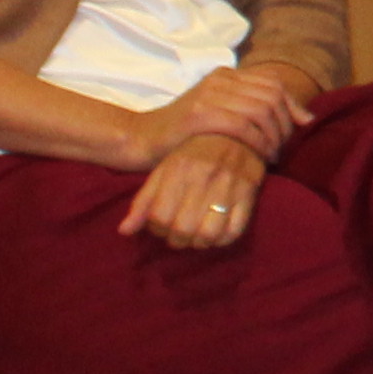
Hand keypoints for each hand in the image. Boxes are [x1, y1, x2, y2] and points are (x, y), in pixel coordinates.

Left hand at [118, 132, 266, 252]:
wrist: (235, 131)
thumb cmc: (194, 153)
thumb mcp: (164, 169)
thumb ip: (143, 201)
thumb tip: (124, 231)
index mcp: (178, 169)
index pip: (159, 216)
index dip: (156, 227)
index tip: (160, 224)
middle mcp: (202, 177)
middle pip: (182, 229)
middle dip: (176, 239)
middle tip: (178, 234)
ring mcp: (228, 186)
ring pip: (208, 235)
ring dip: (198, 242)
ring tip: (196, 235)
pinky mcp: (248, 193)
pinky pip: (234, 231)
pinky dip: (222, 239)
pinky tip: (215, 232)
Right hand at [156, 61, 322, 165]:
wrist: (142, 137)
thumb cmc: (185, 132)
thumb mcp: (221, 113)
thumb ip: (256, 110)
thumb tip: (306, 119)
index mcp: (226, 74)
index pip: (274, 83)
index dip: (292, 106)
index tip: (298, 130)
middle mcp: (220, 79)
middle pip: (272, 96)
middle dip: (285, 125)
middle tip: (282, 148)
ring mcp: (209, 94)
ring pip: (261, 110)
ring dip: (274, 136)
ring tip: (272, 155)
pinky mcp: (200, 114)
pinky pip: (243, 125)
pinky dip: (258, 142)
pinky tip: (260, 157)